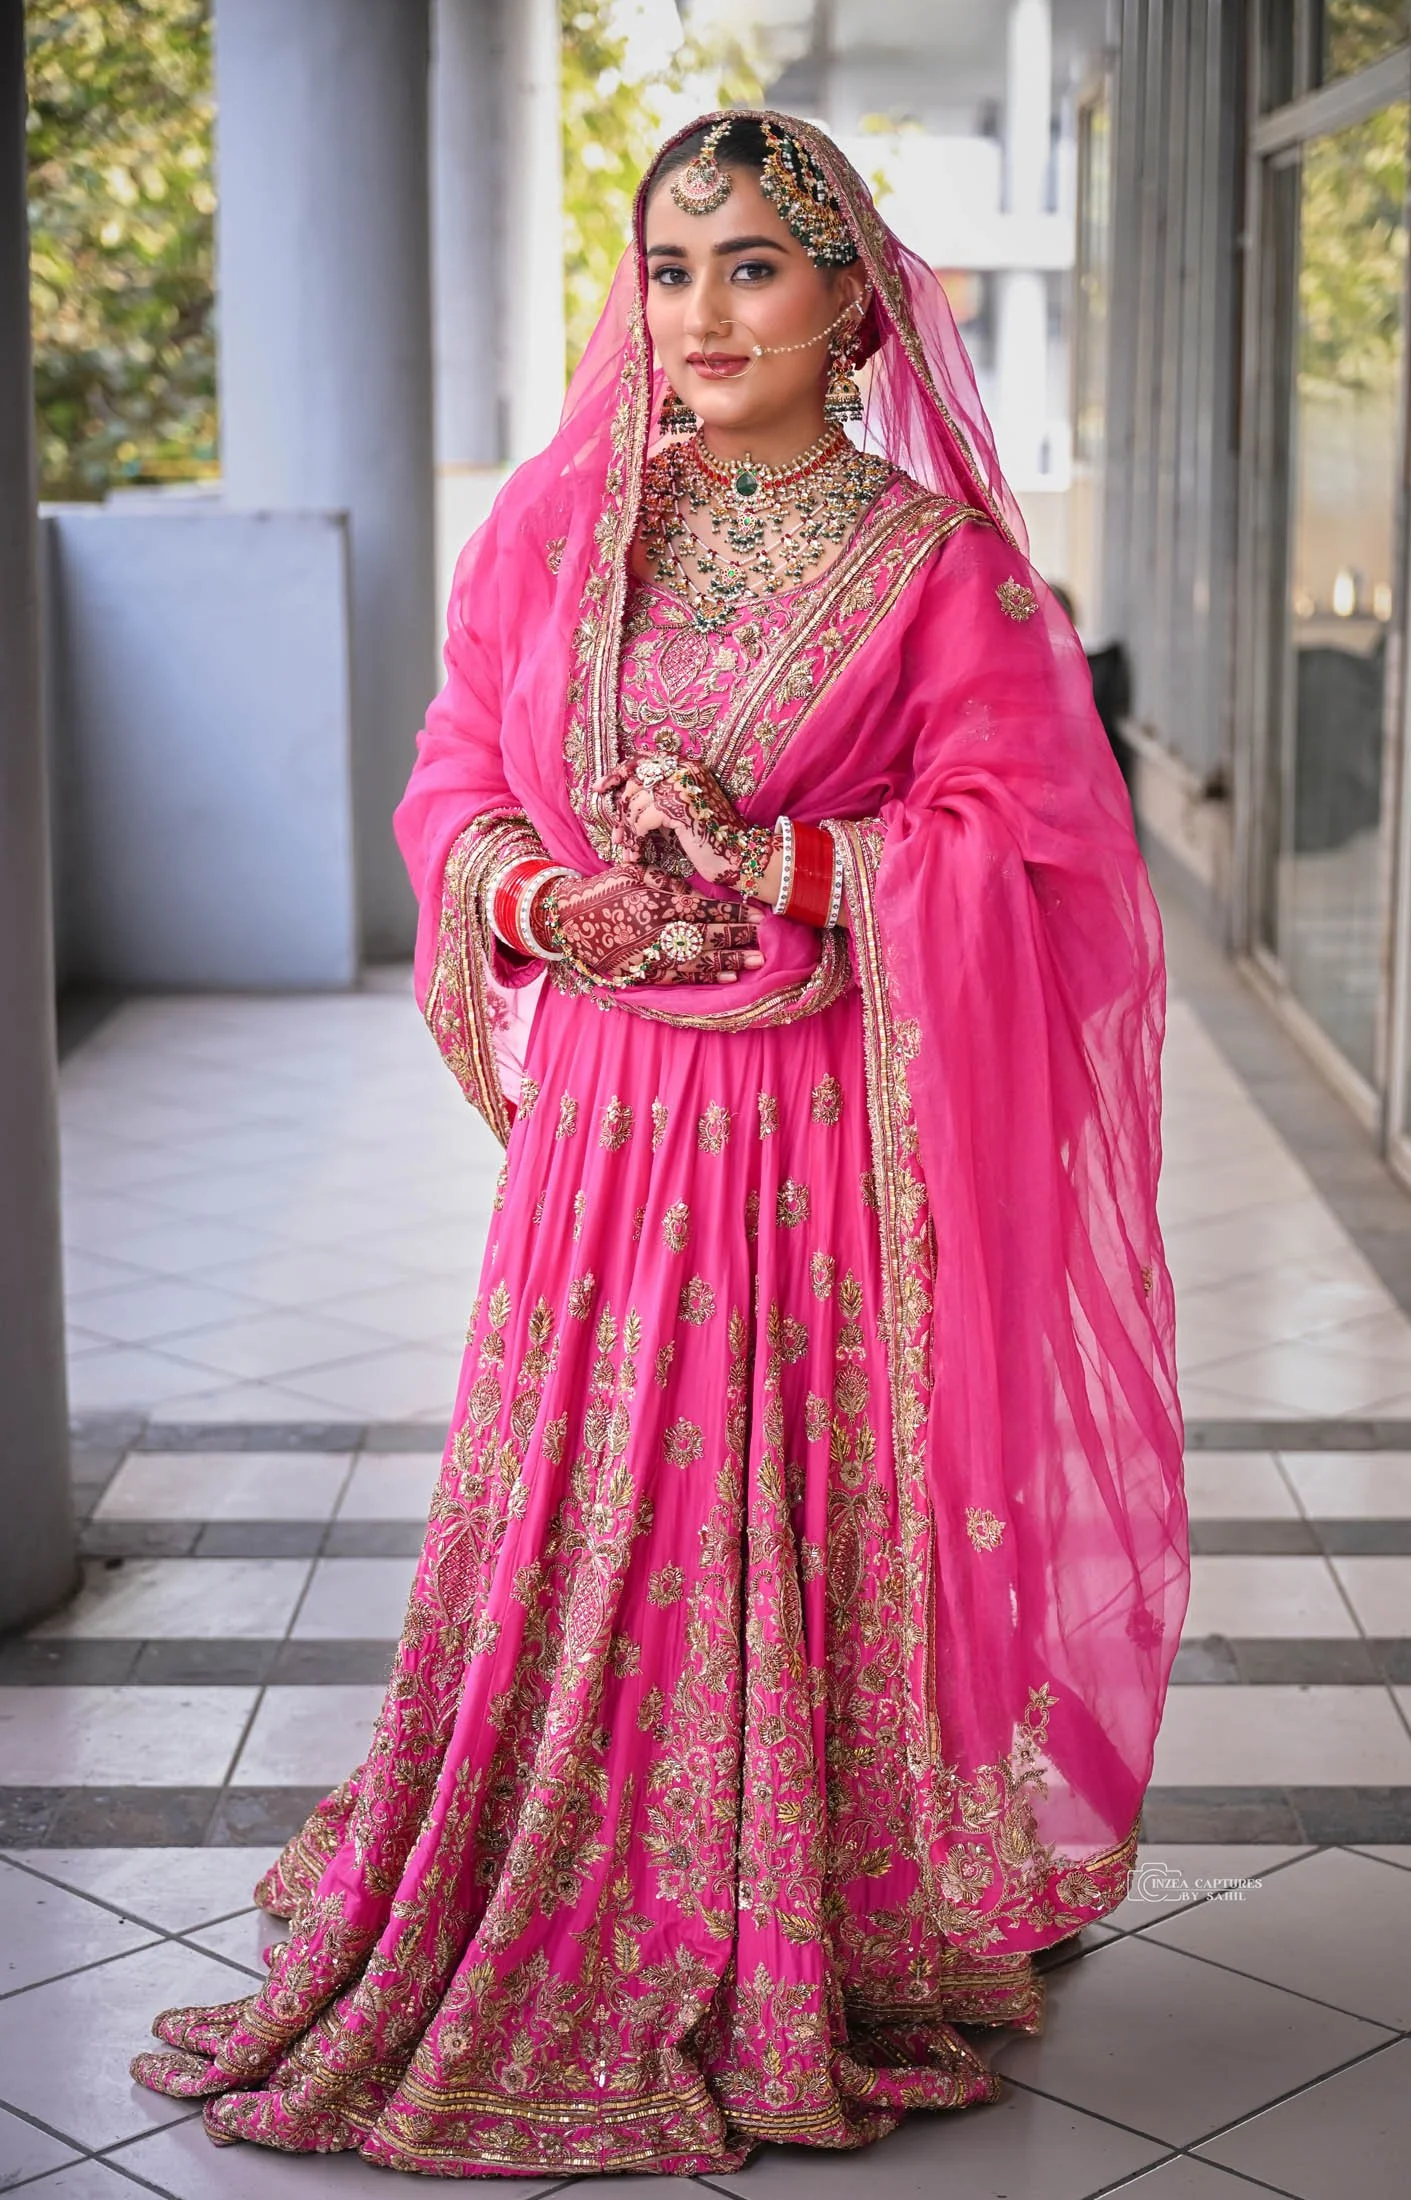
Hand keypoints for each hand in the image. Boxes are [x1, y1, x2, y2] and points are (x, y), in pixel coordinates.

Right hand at [540, 862, 763, 986]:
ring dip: (730, 960)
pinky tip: (728, 977)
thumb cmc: (604, 890)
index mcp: (656, 900)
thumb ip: (667, 880)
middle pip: (707, 934)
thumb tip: (697, 891)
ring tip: (756, 961)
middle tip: (764, 939)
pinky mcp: (644, 970)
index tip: (758, 915)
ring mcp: (651, 952)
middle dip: (738, 937)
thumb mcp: (634, 872)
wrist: (567, 919)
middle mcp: (657, 928)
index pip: (704, 908)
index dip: (733, 913)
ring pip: (699, 957)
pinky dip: (706, 976)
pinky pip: (681, 975)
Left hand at [592, 756, 776, 897]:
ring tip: (631, 848)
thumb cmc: (708, 837)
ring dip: (629, 830)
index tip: (599, 788)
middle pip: (635, 784)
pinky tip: (641, 847)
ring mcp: (682, 787)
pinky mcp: (679, 807)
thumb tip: (624, 802)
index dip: (618, 773)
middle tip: (618, 836)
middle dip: (623, 812)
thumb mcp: (681, 810)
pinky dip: (638, 835)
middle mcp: (684, 770)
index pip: (643, 761)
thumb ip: (659, 798)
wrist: (738, 854)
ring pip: (636, 804)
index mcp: (686, 767)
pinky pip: (643, 818)